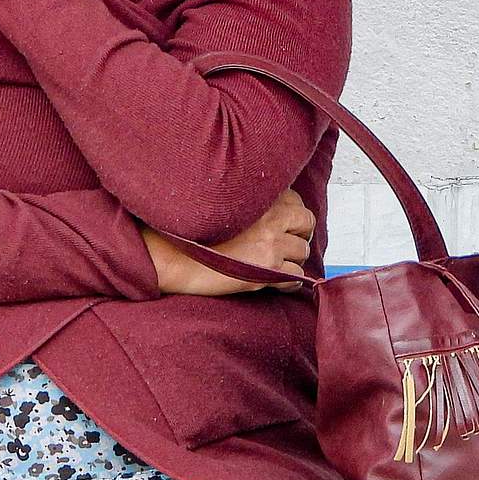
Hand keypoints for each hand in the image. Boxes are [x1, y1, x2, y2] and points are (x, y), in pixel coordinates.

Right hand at [138, 188, 317, 295]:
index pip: (295, 201)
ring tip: (279, 264)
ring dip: (294, 259)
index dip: (292, 215)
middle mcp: (270, 217)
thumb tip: (266, 210)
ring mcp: (271, 244)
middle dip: (301, 234)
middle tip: (289, 243)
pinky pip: (296, 277)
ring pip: (303, 251)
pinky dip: (290, 281)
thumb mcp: (220, 202)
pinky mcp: (267, 270)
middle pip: (306, 222)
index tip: (285, 224)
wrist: (172, 255)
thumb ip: (246, 203)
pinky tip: (278, 282)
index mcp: (258, 197)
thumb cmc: (188, 229)